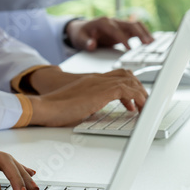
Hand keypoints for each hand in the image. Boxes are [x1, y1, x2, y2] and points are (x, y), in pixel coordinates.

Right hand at [28, 69, 148, 126]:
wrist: (46, 107)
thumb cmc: (55, 110)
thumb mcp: (76, 105)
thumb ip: (88, 105)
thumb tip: (95, 114)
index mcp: (90, 81)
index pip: (115, 76)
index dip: (128, 86)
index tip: (132, 101)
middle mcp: (96, 79)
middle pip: (126, 74)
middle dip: (138, 88)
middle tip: (141, 103)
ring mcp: (99, 83)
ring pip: (130, 80)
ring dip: (140, 93)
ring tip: (143, 107)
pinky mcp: (102, 91)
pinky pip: (128, 89)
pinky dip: (138, 97)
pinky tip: (138, 108)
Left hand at [65, 16, 152, 51]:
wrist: (81, 29)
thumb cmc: (81, 34)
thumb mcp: (80, 39)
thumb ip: (86, 42)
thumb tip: (92, 44)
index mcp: (102, 22)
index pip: (115, 30)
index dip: (123, 38)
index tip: (129, 48)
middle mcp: (113, 21)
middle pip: (129, 24)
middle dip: (139, 34)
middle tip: (148, 44)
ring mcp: (119, 24)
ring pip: (135, 25)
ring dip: (144, 33)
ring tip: (153, 43)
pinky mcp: (123, 29)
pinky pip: (136, 29)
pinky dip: (144, 34)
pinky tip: (151, 41)